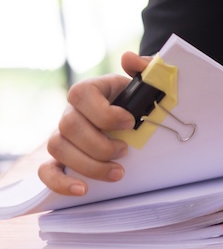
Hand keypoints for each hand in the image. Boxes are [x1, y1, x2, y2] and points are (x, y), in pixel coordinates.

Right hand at [38, 52, 151, 195]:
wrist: (136, 116)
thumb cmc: (140, 99)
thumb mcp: (148, 81)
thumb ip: (145, 67)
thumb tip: (129, 59)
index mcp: (90, 90)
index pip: (81, 95)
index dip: (104, 112)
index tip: (130, 122)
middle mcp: (72, 112)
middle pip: (69, 127)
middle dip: (100, 144)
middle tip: (126, 151)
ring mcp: (64, 135)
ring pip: (58, 148)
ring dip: (88, 165)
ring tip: (118, 173)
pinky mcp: (63, 158)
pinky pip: (48, 170)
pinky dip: (60, 182)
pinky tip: (82, 189)